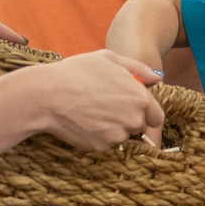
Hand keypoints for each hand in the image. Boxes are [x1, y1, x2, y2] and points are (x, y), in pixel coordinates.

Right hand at [29, 50, 166, 149]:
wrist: (48, 95)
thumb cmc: (77, 72)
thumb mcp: (110, 59)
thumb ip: (139, 69)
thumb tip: (157, 78)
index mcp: (140, 98)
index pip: (157, 116)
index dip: (147, 113)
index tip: (134, 109)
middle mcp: (133, 119)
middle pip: (139, 126)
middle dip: (127, 118)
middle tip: (105, 105)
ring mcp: (117, 135)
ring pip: (121, 135)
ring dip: (112, 127)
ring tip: (91, 110)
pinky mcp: (101, 146)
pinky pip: (104, 142)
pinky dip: (97, 135)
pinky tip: (83, 121)